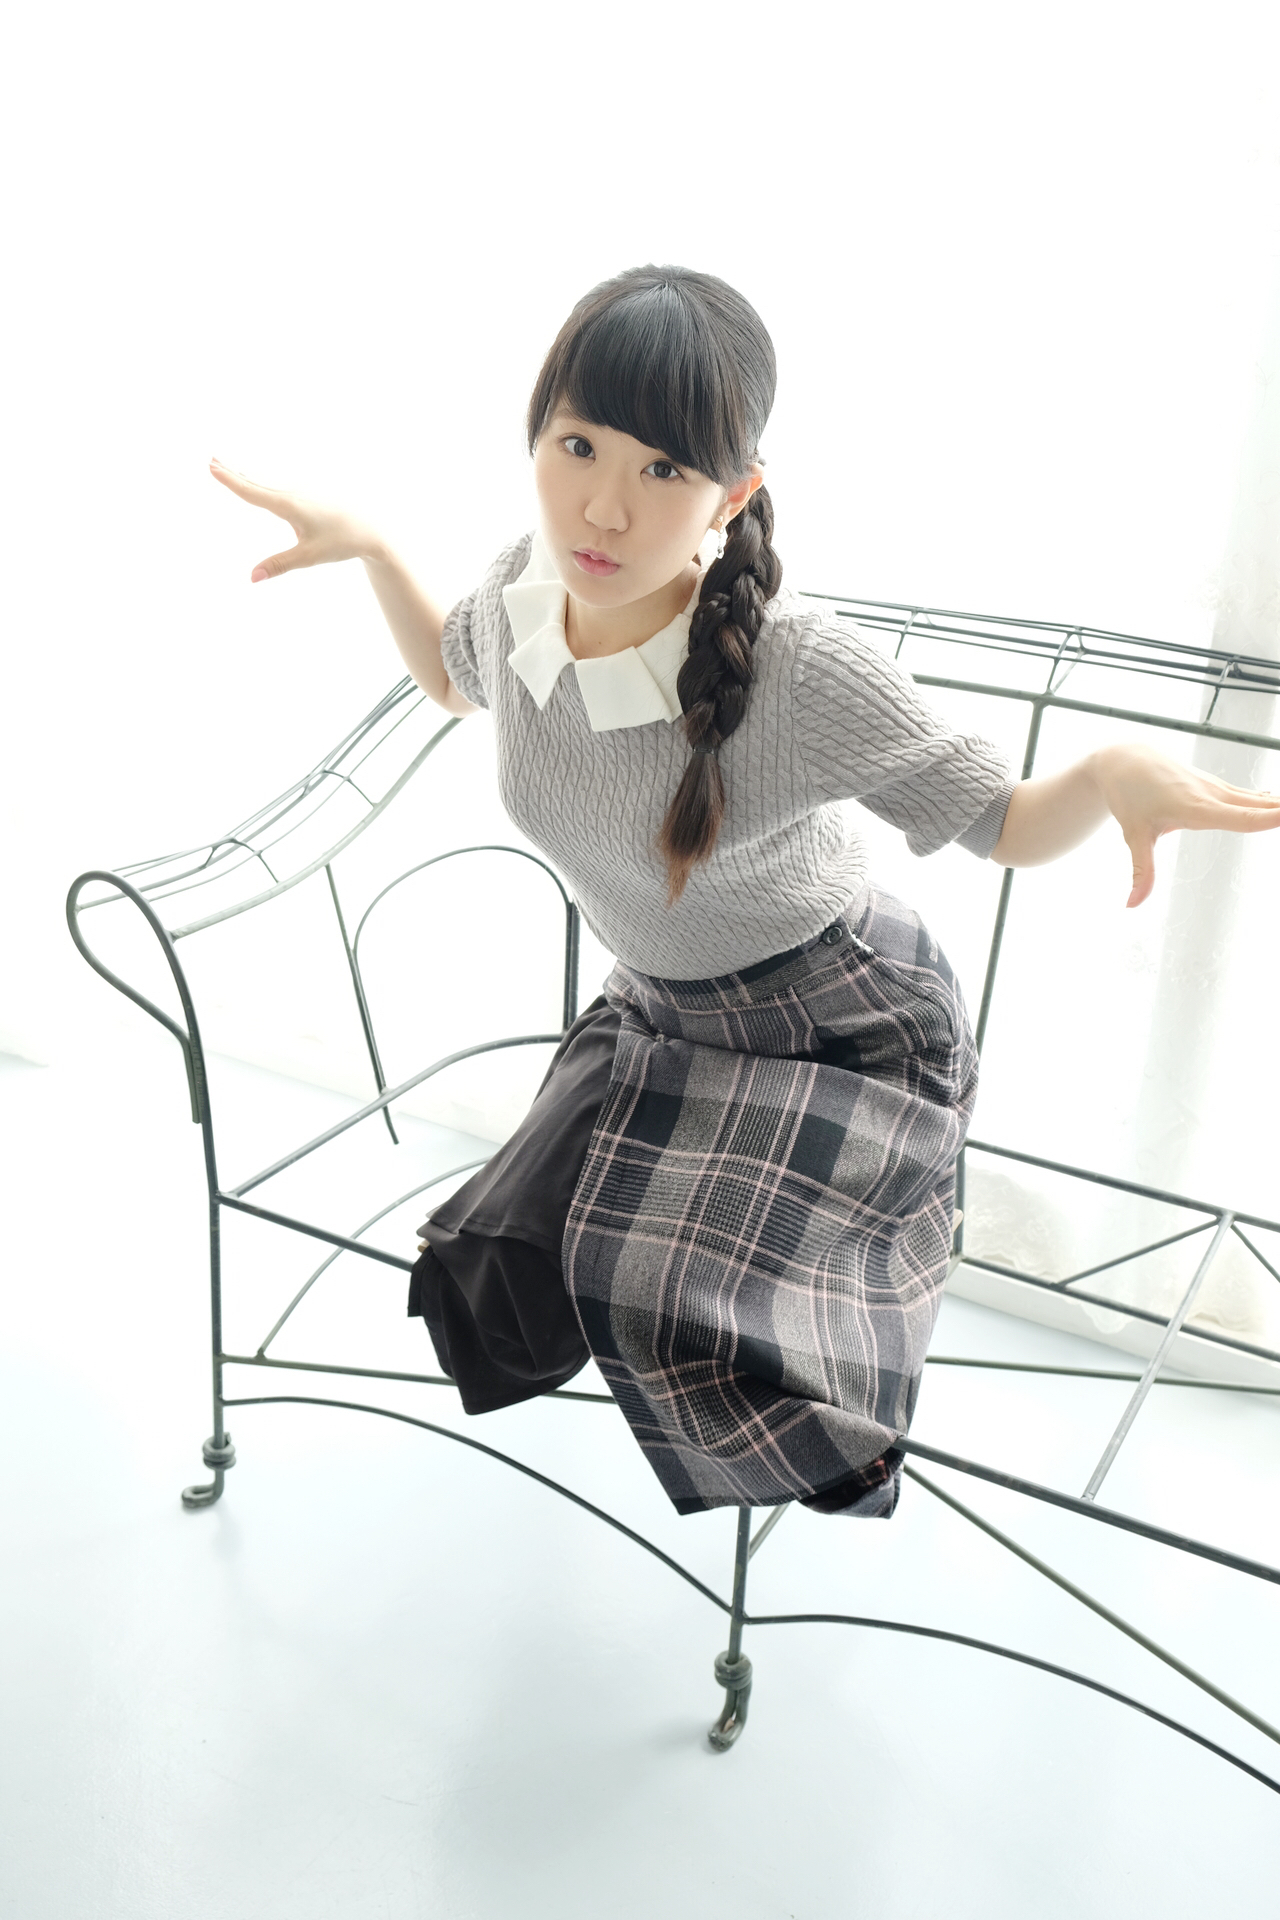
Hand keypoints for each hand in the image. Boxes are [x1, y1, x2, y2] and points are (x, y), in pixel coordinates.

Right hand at [209, 456, 385, 580]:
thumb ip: (279, 565)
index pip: (252, 492)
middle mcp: (293, 495)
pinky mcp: (310, 499)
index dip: (230, 481)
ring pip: (268, 485)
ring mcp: (302, 495)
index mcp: (289, 505)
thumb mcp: (309, 556)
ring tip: (228, 468)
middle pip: (257, 484)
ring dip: (247, 477)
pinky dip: (264, 485)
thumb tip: (252, 578)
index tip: (212, 467)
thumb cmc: (342, 541)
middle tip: (211, 460)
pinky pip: (280, 490)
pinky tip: (261, 486)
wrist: (372, 529)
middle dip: (234, 473)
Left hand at [1089, 742, 1279, 907]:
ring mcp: (1219, 789)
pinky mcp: (1219, 788)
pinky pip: (1253, 797)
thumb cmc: (1129, 794)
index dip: (1269, 818)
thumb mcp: (1133, 834)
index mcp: (1196, 807)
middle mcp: (1214, 795)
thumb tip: (1132, 904)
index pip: (1241, 817)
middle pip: (1262, 806)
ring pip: (1261, 799)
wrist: (1126, 759)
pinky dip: (1273, 803)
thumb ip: (1141, 871)